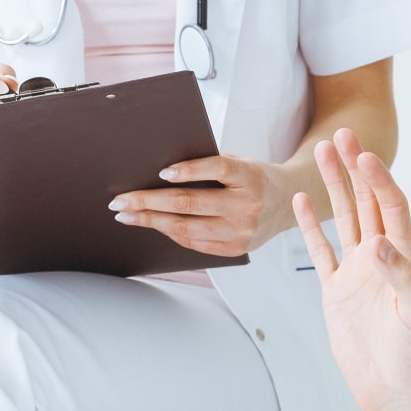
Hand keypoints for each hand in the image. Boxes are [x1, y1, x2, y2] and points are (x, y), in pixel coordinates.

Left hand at [110, 153, 294, 257]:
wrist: (290, 202)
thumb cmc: (255, 177)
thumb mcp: (241, 162)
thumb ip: (211, 165)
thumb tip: (161, 172)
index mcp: (250, 175)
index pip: (218, 168)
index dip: (189, 170)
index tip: (161, 172)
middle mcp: (247, 205)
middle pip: (190, 203)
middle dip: (149, 201)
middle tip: (120, 200)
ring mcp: (242, 231)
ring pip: (187, 227)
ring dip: (152, 221)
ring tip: (127, 215)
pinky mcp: (236, 248)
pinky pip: (195, 243)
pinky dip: (170, 232)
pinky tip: (153, 224)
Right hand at [293, 128, 410, 410]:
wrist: (396, 390)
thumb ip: (402, 278)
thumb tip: (382, 246)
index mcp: (404, 258)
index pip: (392, 208)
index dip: (380, 180)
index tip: (364, 155)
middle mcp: (380, 258)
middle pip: (367, 202)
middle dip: (354, 169)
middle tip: (340, 136)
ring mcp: (357, 272)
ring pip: (344, 219)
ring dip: (333, 187)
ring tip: (321, 154)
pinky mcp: (336, 291)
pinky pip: (321, 251)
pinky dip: (311, 226)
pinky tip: (302, 203)